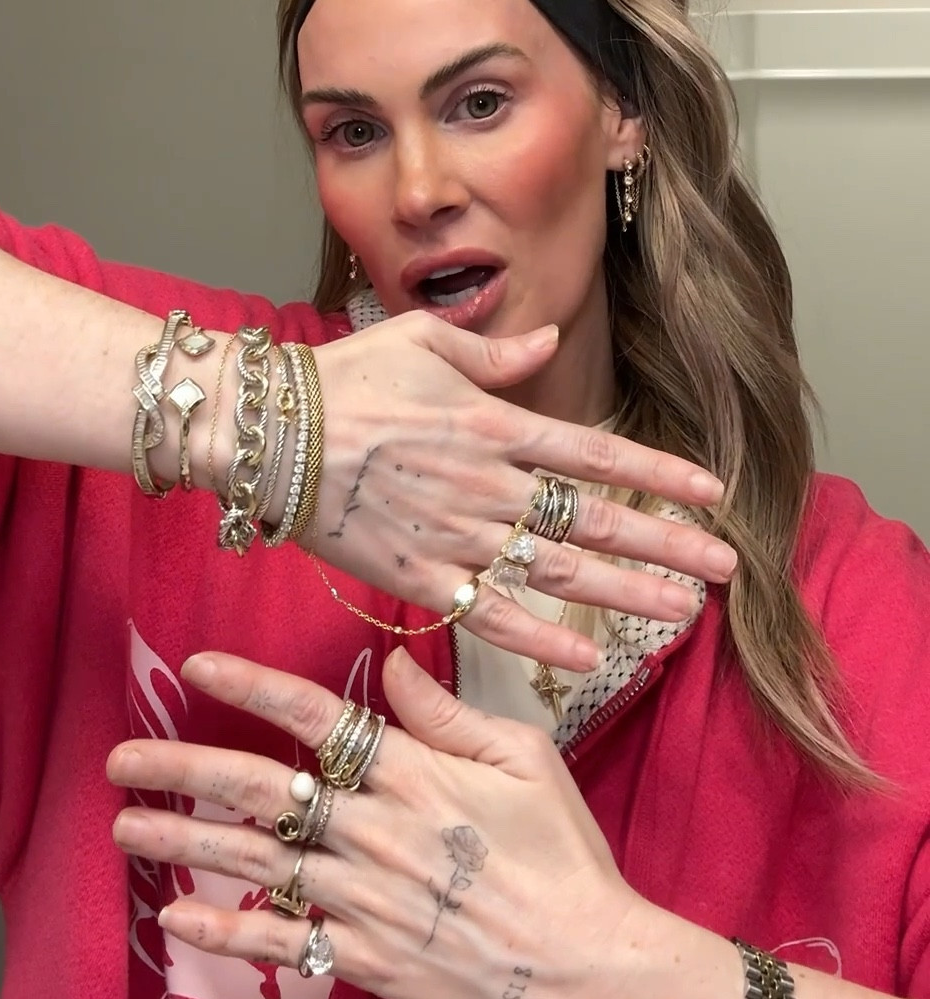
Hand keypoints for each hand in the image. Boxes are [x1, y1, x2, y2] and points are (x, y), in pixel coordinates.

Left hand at [109, 648, 643, 998]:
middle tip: (120, 757)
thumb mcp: (525, 757)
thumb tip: (393, 661)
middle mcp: (373, 830)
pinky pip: (281, 941)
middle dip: (182, 767)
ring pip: (254, 862)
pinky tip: (175, 919)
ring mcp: (363, 899)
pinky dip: (225, 931)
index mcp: (413, 772)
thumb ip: (448, 712)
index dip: (250, 686)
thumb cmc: (565, 855)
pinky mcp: (364, 959)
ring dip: (182, 842)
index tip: (195, 665)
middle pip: (261, 789)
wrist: (588, 967)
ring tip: (122, 826)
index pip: (316, 714)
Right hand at [298, 310, 733, 669]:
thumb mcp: (423, 340)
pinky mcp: (417, 579)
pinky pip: (490, 616)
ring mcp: (455, 536)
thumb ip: (494, 351)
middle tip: (728, 569)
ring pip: (558, 574)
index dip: (660, 475)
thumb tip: (547, 343)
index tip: (714, 493)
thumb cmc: (343, 377)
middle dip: (668, 546)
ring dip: (626, 594)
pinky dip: (540, 640)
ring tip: (684, 614)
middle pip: (596, 522)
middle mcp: (488, 484)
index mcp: (493, 424)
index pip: (598, 453)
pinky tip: (587, 658)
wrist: (269, 432)